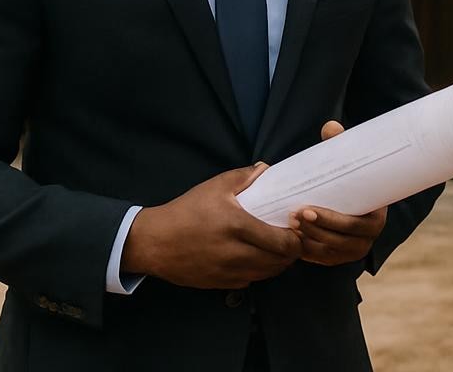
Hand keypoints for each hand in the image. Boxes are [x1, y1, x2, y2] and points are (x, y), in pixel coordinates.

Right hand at [123, 164, 301, 289]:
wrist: (154, 242)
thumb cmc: (186, 211)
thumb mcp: (214, 187)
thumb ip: (244, 176)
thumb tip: (266, 168)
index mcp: (238, 226)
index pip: (282, 243)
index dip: (296, 239)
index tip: (297, 230)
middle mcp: (236, 253)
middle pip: (279, 262)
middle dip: (291, 253)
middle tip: (292, 241)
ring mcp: (228, 272)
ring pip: (267, 275)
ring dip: (277, 264)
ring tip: (278, 250)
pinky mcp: (220, 284)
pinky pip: (250, 281)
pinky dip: (259, 273)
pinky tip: (256, 260)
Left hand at [290, 121, 386, 266]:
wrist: (352, 198)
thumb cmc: (351, 179)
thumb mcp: (348, 163)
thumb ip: (340, 146)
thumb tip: (330, 127)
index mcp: (376, 217)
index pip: (355, 224)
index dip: (332, 220)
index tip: (308, 208)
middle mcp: (368, 238)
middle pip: (341, 241)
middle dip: (315, 229)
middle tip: (293, 214)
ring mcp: (353, 250)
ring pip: (329, 252)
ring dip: (308, 240)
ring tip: (289, 224)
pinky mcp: (338, 257)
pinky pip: (321, 259)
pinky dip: (307, 251)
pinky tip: (292, 239)